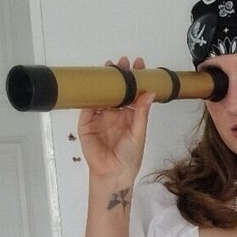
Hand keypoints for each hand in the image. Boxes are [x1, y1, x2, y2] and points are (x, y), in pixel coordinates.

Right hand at [78, 55, 154, 181]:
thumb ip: (142, 113)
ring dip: (105, 82)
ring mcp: (100, 118)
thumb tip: (149, 92)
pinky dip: (90, 96)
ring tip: (110, 68)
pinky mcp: (86, 123)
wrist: (112, 174)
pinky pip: (87, 107)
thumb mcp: (138, 133)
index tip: (139, 65)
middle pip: (116, 91)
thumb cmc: (128, 158)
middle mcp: (115, 115)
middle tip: (123, 62)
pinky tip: (95, 85)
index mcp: (129, 117)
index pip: (132, 94)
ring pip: (102, 96)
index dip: (135, 80)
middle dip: (120, 76)